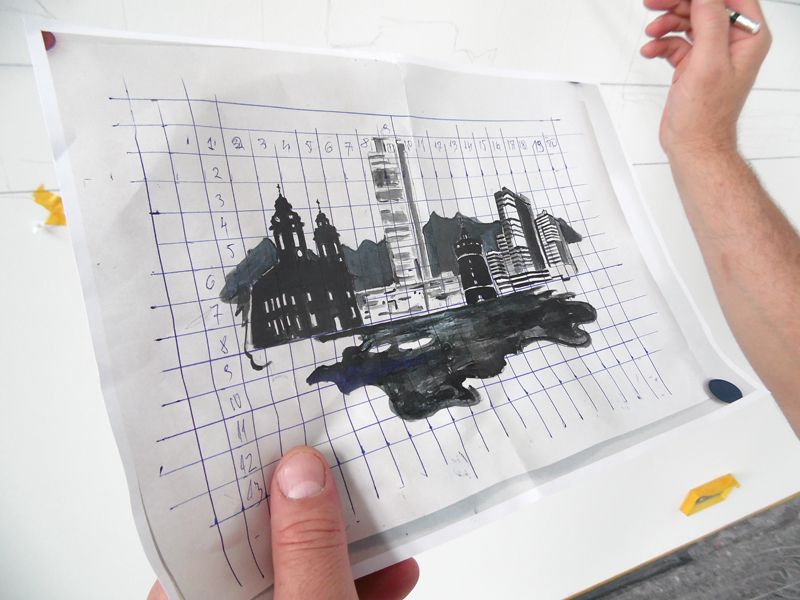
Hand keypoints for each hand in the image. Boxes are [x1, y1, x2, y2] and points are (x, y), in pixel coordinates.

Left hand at [147, 447, 418, 599]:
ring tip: (384, 508)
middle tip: (341, 454)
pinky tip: (396, 568)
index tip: (282, 431)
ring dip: (348, 543)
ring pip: (298, 567)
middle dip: (312, 501)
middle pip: (262, 540)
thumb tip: (302, 469)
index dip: (248, 475)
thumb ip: (306, 549)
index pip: (210, 523)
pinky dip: (360, 581)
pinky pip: (323, 593)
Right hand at [640, 0, 770, 158]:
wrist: (692, 143)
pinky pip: (676, 41)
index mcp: (748, 37)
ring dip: (666, 22)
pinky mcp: (693, 64)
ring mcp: (711, 53)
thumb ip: (709, 22)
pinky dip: (661, 43)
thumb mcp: (709, 63)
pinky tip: (652, 50)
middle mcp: (732, 42)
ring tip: (652, 33)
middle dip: (678, 3)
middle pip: (704, 5)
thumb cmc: (706, 116)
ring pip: (688, 20)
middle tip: (655, 3)